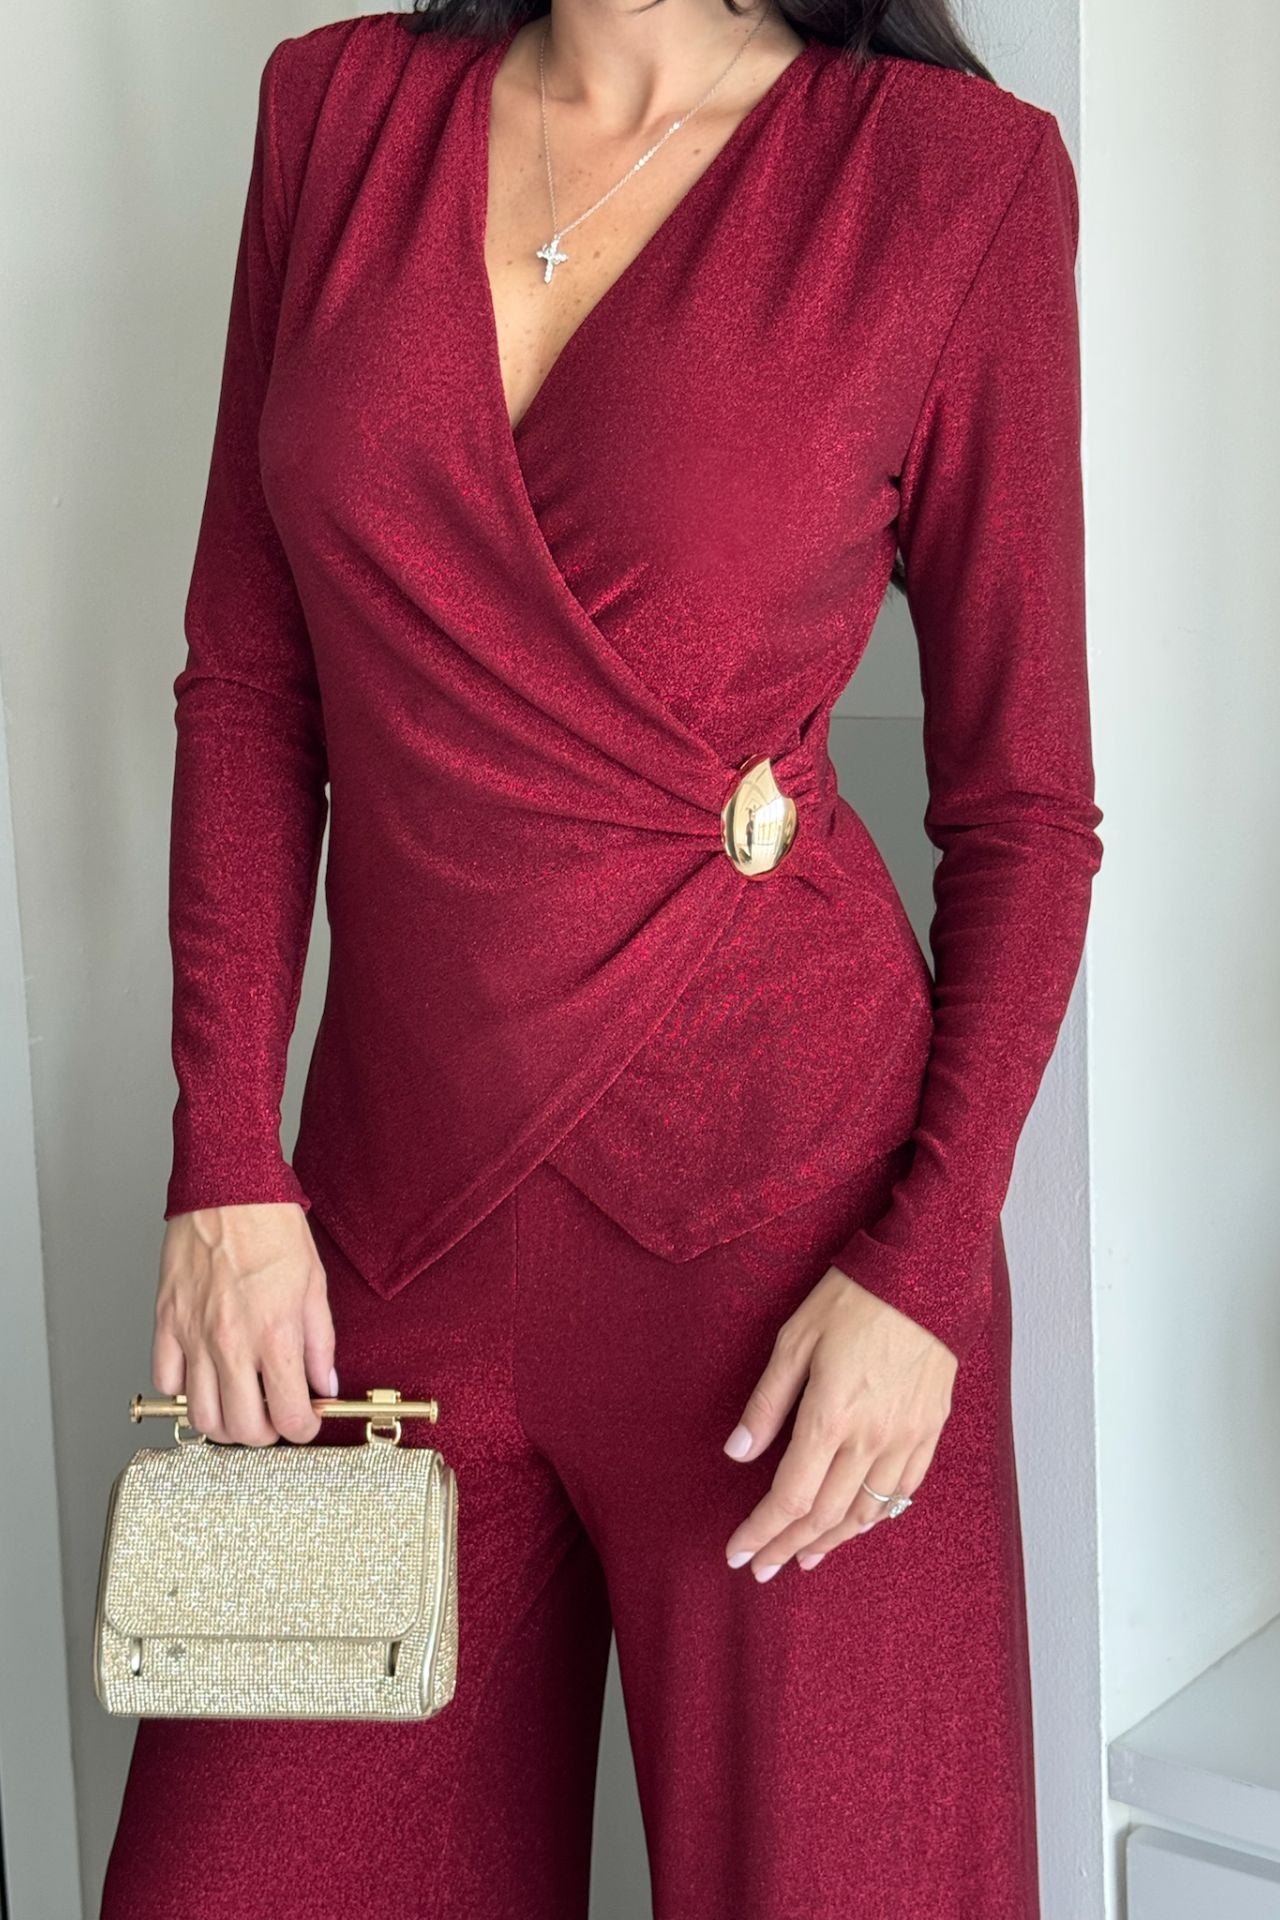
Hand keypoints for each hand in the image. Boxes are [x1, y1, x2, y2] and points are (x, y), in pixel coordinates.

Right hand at [153, 1203, 336, 1446]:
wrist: (228, 1189)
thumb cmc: (272, 1227)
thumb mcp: (315, 1286)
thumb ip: (320, 1344)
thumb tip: (323, 1384)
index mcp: (275, 1335)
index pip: (288, 1415)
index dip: (302, 1429)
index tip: (305, 1421)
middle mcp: (232, 1343)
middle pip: (241, 1428)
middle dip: (263, 1435)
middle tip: (272, 1417)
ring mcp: (194, 1335)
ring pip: (200, 1415)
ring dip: (222, 1423)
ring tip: (238, 1406)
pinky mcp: (167, 1322)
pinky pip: (166, 1381)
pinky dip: (184, 1391)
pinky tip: (204, 1377)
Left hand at [722, 1265, 957, 1579]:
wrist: (924, 1276)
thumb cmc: (853, 1300)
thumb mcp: (794, 1340)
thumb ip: (766, 1403)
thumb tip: (737, 1453)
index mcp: (830, 1417)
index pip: (789, 1497)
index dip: (760, 1531)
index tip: (738, 1553)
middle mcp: (870, 1439)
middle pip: (823, 1516)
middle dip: (786, 1547)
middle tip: (762, 1566)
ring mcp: (905, 1439)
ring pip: (865, 1513)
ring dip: (829, 1542)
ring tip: (802, 1558)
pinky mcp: (930, 1431)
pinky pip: (902, 1492)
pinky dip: (875, 1517)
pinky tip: (856, 1525)